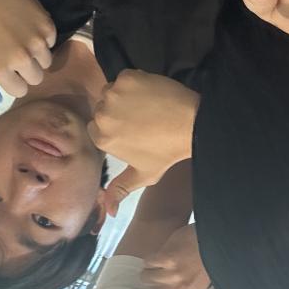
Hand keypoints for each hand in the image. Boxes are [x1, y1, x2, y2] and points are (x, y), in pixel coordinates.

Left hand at [0, 0, 55, 104]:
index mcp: (2, 70)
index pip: (20, 91)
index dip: (14, 82)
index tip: (8, 71)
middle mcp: (22, 58)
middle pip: (36, 78)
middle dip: (27, 71)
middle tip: (17, 58)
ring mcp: (36, 41)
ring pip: (47, 61)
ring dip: (37, 56)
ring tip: (24, 45)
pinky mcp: (46, 24)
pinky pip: (52, 40)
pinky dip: (44, 38)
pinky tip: (30, 30)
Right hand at [87, 71, 198, 214]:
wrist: (192, 124)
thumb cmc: (167, 152)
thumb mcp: (143, 174)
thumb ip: (121, 190)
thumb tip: (110, 212)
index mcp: (102, 137)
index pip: (97, 128)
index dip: (114, 129)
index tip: (131, 130)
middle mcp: (102, 114)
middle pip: (102, 109)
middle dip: (116, 113)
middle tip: (139, 118)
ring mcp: (114, 93)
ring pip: (111, 92)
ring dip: (122, 96)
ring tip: (144, 105)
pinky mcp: (128, 76)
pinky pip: (124, 77)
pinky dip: (134, 83)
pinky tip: (149, 93)